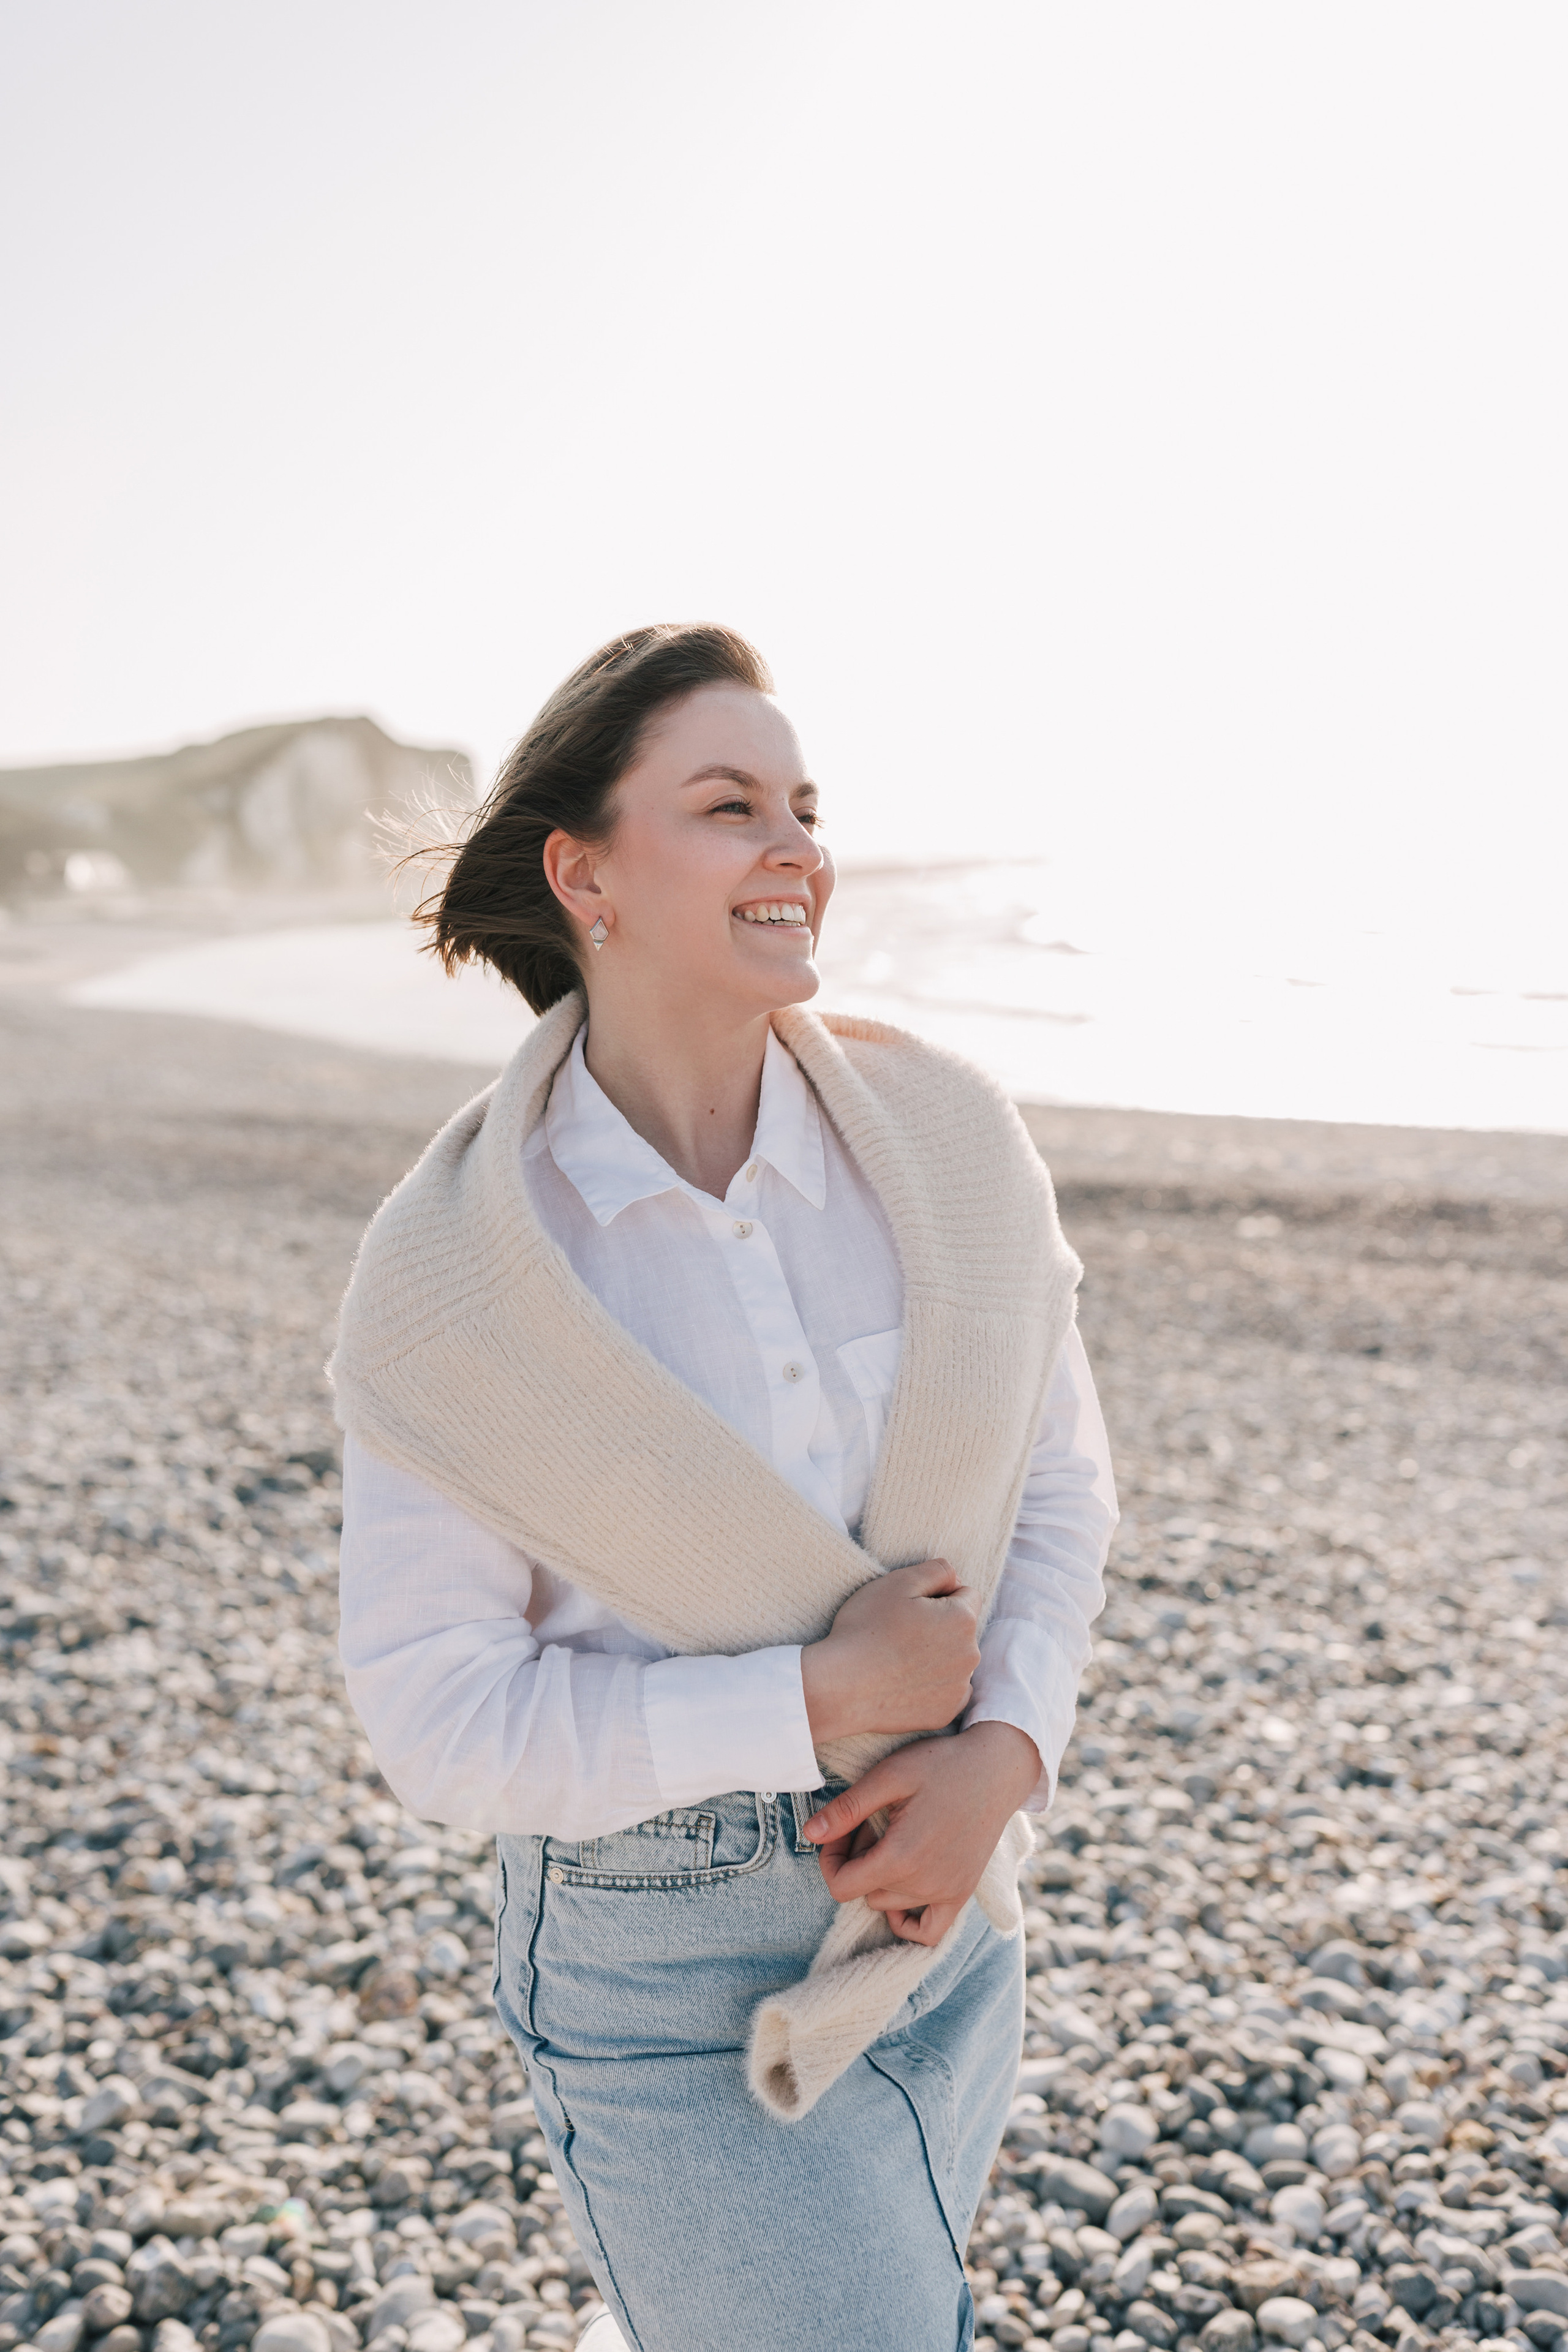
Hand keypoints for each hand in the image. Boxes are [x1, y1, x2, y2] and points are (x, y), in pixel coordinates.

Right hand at [800, 1558, 979, 1746]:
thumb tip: (956, 1578)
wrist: (841, 1687)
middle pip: (962, 1628)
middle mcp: (971, 1655)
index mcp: (963, 1619)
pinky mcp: (946, 1713)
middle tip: (901, 1632)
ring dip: (938, 1655)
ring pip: (955, 1660)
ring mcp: (960, 1688)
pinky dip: (932, 1685)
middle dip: (941, 1625)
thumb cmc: (866, 1629)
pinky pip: (947, 1690)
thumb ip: (937, 1569)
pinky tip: (905, 1682)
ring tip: (899, 1658)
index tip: (912, 1605)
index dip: (939, 1594)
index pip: (967, 1594)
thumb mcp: (898, 1582)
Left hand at [800, 1720, 1040, 1945]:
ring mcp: (947, 1894)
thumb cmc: (941, 1764)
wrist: (997, 1767)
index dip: (830, 1859)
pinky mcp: (963, 1894)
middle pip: (864, 1893)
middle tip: (875, 1821)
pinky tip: (904, 1887)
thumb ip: (847, 1809)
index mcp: (901, 1857)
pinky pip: (928, 1933)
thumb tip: (809, 1835)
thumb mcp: (888, 1775)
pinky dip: (908, 1920)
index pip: (841, 1887)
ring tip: (895, 1836)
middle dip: (858, 1860)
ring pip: (889, 1904)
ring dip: (882, 1877)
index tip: (841, 1831)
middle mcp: (925, 1885)